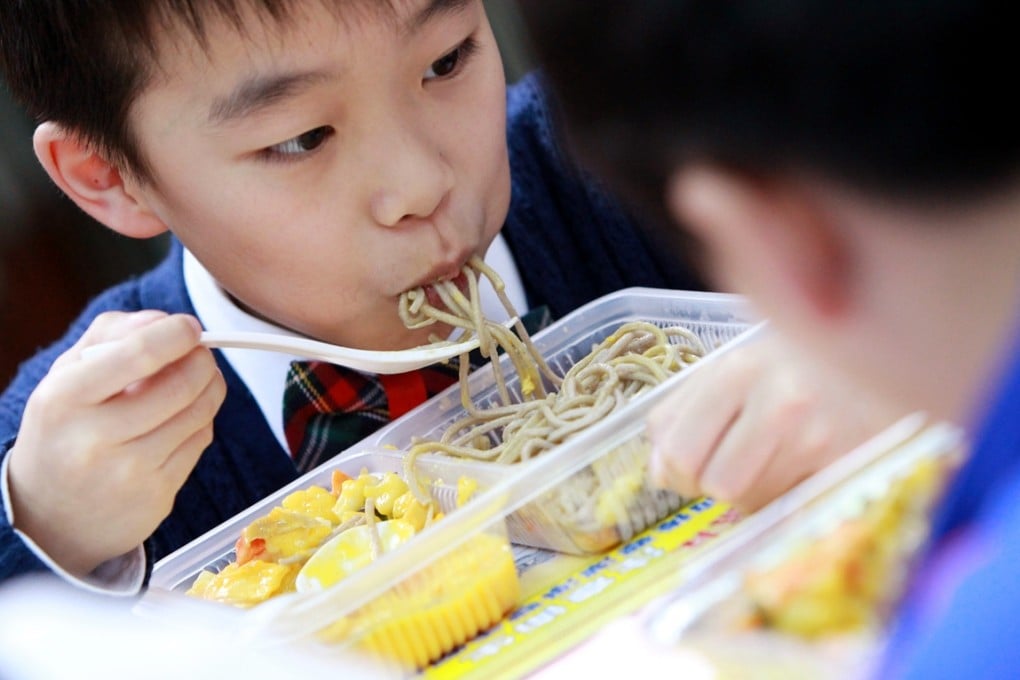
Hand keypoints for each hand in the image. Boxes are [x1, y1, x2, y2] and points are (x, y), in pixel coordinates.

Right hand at [7, 311, 225, 575]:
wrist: (48, 515)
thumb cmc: (65, 428)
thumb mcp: (67, 373)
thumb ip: (113, 333)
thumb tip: (167, 320)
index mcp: (65, 398)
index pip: (139, 354)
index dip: (177, 334)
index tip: (189, 327)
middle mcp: (95, 438)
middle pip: (182, 384)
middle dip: (202, 359)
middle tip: (200, 352)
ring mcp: (130, 472)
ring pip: (200, 413)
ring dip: (210, 387)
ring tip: (196, 379)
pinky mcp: (158, 495)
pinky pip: (201, 441)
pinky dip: (201, 420)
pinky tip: (182, 417)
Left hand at [646, 331, 900, 511]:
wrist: (875, 354)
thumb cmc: (788, 363)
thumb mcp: (726, 369)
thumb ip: (679, 415)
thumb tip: (660, 474)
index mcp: (737, 369)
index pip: (679, 453)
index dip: (676, 469)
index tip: (688, 463)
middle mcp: (780, 401)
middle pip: (714, 484)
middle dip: (711, 483)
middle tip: (728, 462)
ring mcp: (819, 437)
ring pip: (752, 502)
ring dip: (750, 491)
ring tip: (771, 456)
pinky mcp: (848, 466)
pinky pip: (790, 507)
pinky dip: (785, 497)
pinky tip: (797, 468)